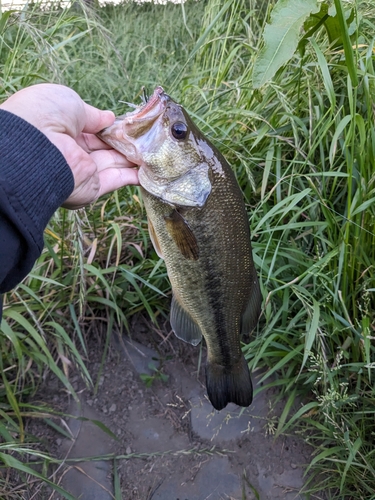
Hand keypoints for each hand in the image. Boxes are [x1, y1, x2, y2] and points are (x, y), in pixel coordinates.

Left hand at [0, 84, 138, 208]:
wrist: (37, 147)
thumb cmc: (46, 115)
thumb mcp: (71, 103)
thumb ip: (93, 114)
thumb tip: (109, 118)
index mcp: (62, 129)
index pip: (92, 130)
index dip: (111, 127)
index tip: (131, 124)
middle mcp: (72, 152)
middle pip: (105, 148)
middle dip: (126, 142)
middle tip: (148, 137)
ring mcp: (81, 171)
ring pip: (113, 163)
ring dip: (133, 158)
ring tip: (155, 150)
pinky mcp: (90, 188)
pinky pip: (115, 181)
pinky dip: (133, 175)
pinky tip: (149, 169)